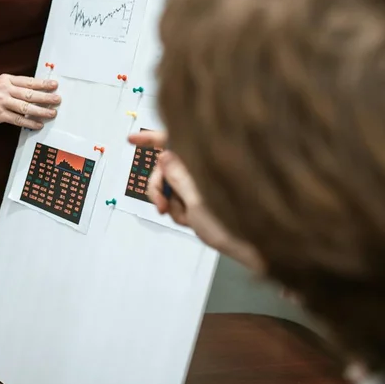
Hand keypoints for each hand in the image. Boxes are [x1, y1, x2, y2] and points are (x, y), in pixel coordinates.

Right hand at [0, 75, 59, 133]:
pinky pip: (18, 119)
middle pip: (30, 93)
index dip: (43, 83)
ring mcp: (1, 102)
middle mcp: (4, 88)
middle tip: (58, 99)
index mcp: (5, 79)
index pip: (28, 81)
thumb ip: (14, 87)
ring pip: (26, 107)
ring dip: (41, 111)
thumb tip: (35, 91)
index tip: (55, 85)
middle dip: (46, 97)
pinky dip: (30, 123)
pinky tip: (38, 124)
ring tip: (52, 113)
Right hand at [129, 130, 262, 270]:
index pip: (173, 138)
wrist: (253, 246)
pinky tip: (191, 220)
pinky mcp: (202, 196)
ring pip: (170, 186)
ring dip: (172, 204)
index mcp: (205, 160)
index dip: (150, 137)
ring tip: (187, 218)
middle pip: (165, 167)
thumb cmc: (236, 222)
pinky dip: (180, 211)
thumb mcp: (198, 199)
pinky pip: (179, 199)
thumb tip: (165, 155)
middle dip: (158, 188)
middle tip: (161, 207)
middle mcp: (203, 167)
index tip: (132, 139)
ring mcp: (202, 182)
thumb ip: (178, 176)